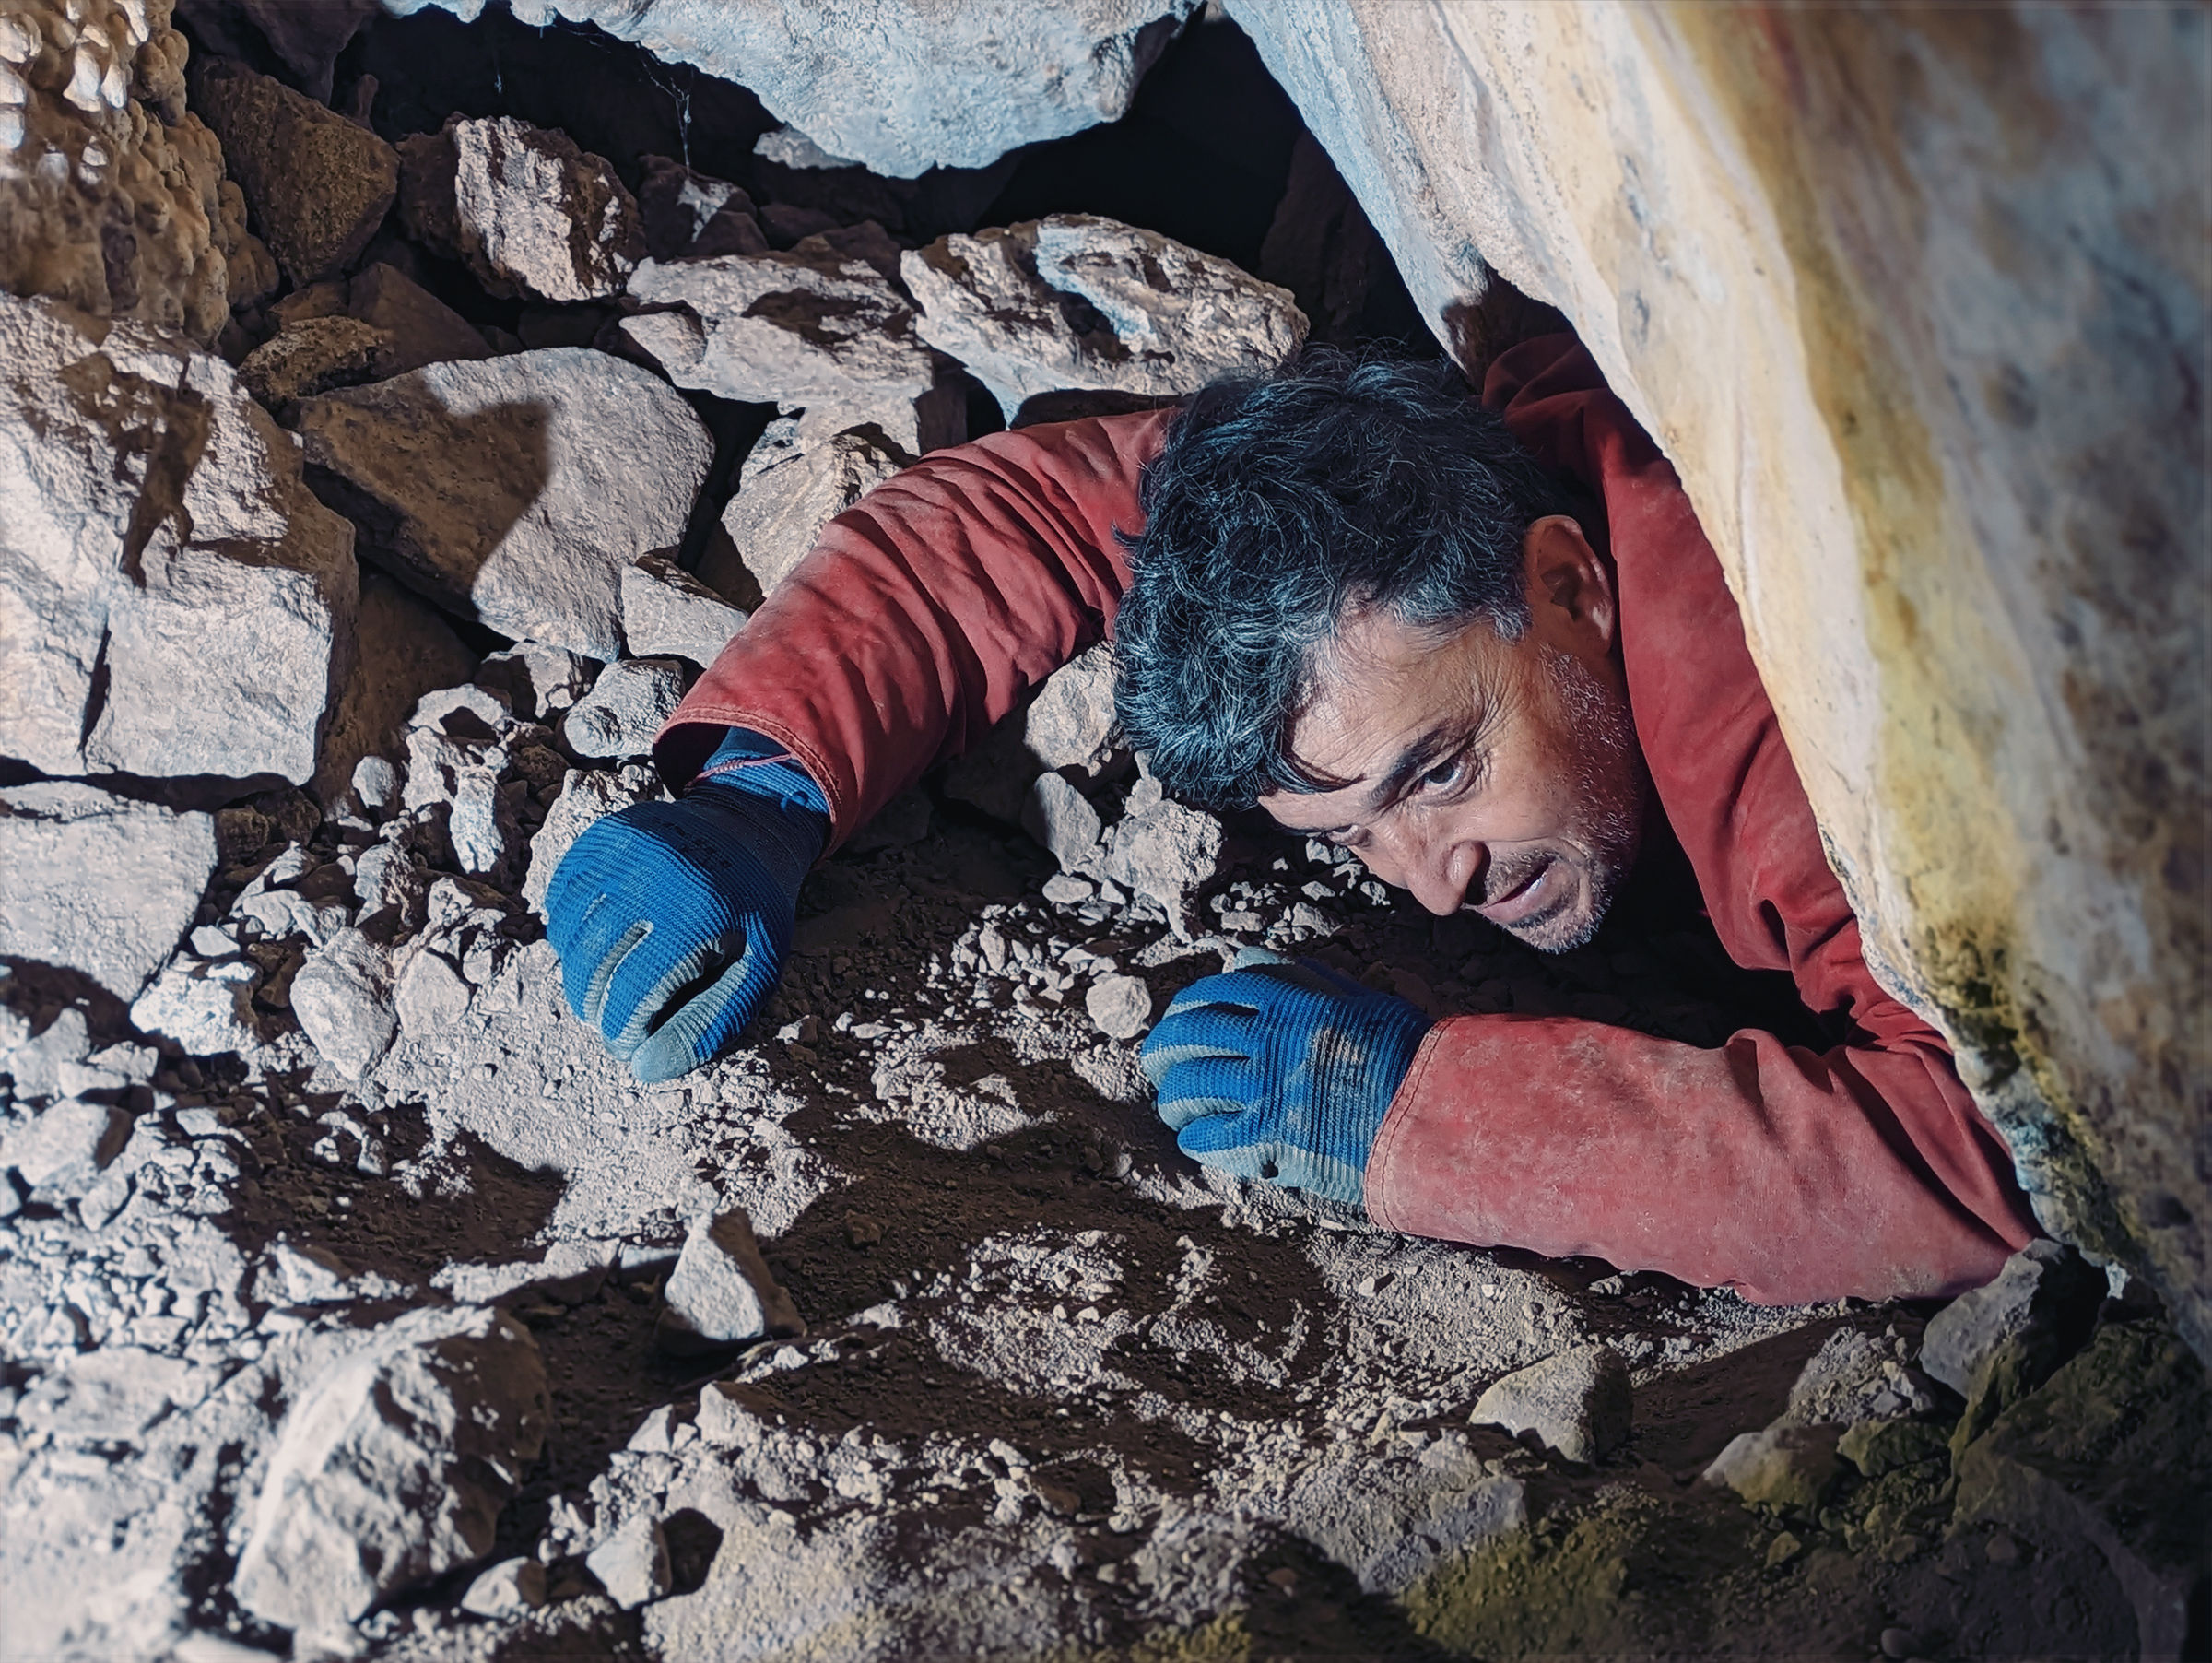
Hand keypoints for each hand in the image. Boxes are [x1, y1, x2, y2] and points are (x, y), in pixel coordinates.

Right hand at [545, 762, 825, 1082]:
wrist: (750, 827)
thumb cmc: (755, 911)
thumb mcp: (757, 970)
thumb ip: (708, 1023)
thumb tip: (646, 1069)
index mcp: (696, 913)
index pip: (632, 993)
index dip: (622, 1032)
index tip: (627, 1048)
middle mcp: (651, 877)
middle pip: (592, 965)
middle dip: (595, 1008)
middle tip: (610, 1024)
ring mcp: (620, 852)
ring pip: (569, 934)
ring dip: (578, 974)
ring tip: (603, 991)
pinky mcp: (600, 837)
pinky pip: (562, 899)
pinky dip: (569, 932)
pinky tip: (598, 946)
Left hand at [1140, 951, 1431, 1206]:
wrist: (1432, 1115)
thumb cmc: (1407, 1057)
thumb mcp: (1361, 999)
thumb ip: (1305, 978)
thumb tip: (1250, 958)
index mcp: (1294, 1002)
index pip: (1222, 990)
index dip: (1192, 1002)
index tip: (1181, 1014)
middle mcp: (1271, 1040)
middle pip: (1192, 1034)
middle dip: (1164, 1046)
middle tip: (1156, 1060)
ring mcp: (1266, 1090)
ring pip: (1192, 1085)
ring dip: (1173, 1095)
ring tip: (1172, 1104)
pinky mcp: (1269, 1140)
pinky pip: (1209, 1135)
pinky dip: (1194, 1136)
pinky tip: (1194, 1138)